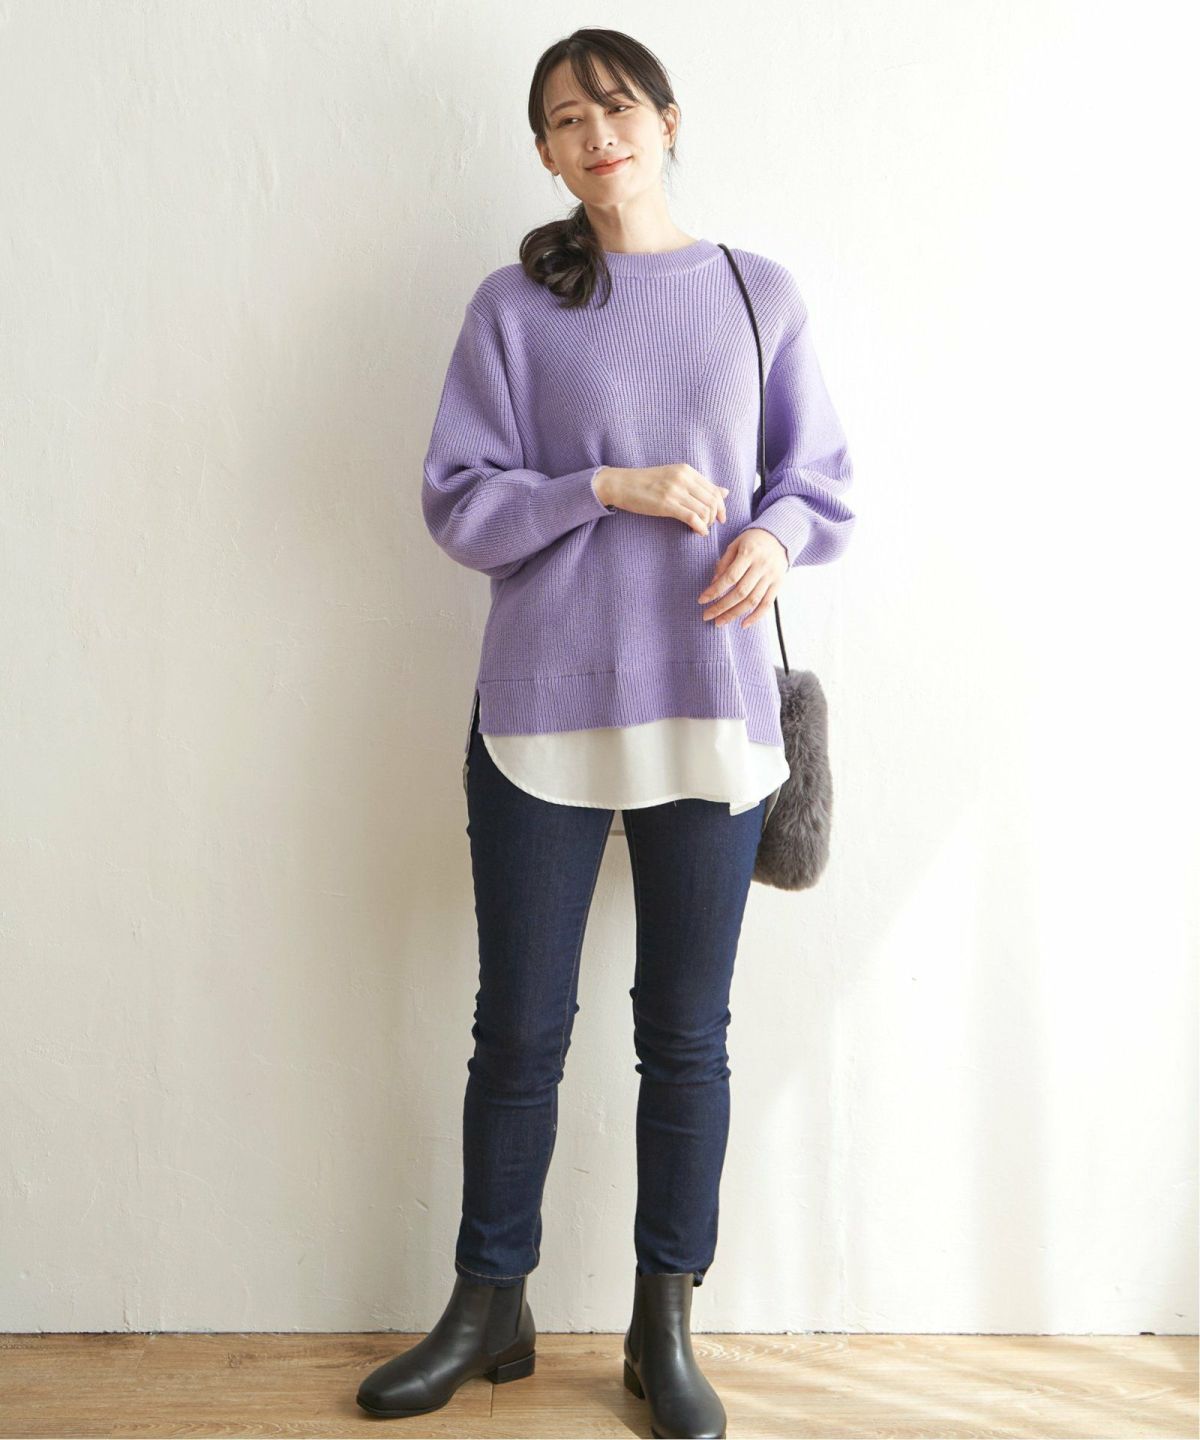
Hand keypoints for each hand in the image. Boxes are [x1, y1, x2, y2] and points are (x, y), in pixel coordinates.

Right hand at [595, 464, 728, 535]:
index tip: (720, 518)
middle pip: (712, 501)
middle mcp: (683, 478)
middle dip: (715, 516)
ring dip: (707, 523)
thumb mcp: (675, 478)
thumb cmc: (647, 483)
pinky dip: (700, 528)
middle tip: (710, 525)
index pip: (714, 490)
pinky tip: (699, 532)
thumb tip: (725, 492)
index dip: (721, 507)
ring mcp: (675, 490)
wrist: (621, 484)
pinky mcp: (667, 504)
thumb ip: (699, 485)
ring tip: (702, 528)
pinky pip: (692, 518)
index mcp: (687, 470)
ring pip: (704, 510)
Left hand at [697, 527, 787, 628]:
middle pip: (740, 592)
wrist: (779, 537)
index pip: (730, 577)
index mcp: (749, 553)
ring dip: (734, 614)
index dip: (715, 591)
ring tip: (720, 622)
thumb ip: (724, 563)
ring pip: (752, 601)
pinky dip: (756, 617)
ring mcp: (771, 577)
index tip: (702, 600)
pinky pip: (767, 604)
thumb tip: (713, 584)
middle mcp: (762, 566)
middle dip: (722, 607)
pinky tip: (743, 624)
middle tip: (707, 616)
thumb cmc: (752, 541)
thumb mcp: (735, 545)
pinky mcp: (778, 584)